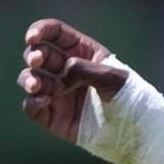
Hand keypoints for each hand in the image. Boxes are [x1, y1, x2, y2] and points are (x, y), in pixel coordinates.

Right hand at [19, 17, 130, 143]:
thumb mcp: (111, 76)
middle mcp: (67, 70)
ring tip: (36, 85)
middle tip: (37, 62)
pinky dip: (31, 102)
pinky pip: (32, 107)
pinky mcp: (54, 117)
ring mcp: (59, 94)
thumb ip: (82, 69)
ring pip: (30, 79)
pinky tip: (42, 101)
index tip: (31, 38)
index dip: (40, 30)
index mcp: (83, 52)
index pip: (56, 34)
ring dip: (28, 79)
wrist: (134, 133)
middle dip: (33, 55)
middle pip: (39, 54)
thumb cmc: (129, 98)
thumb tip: (60, 75)